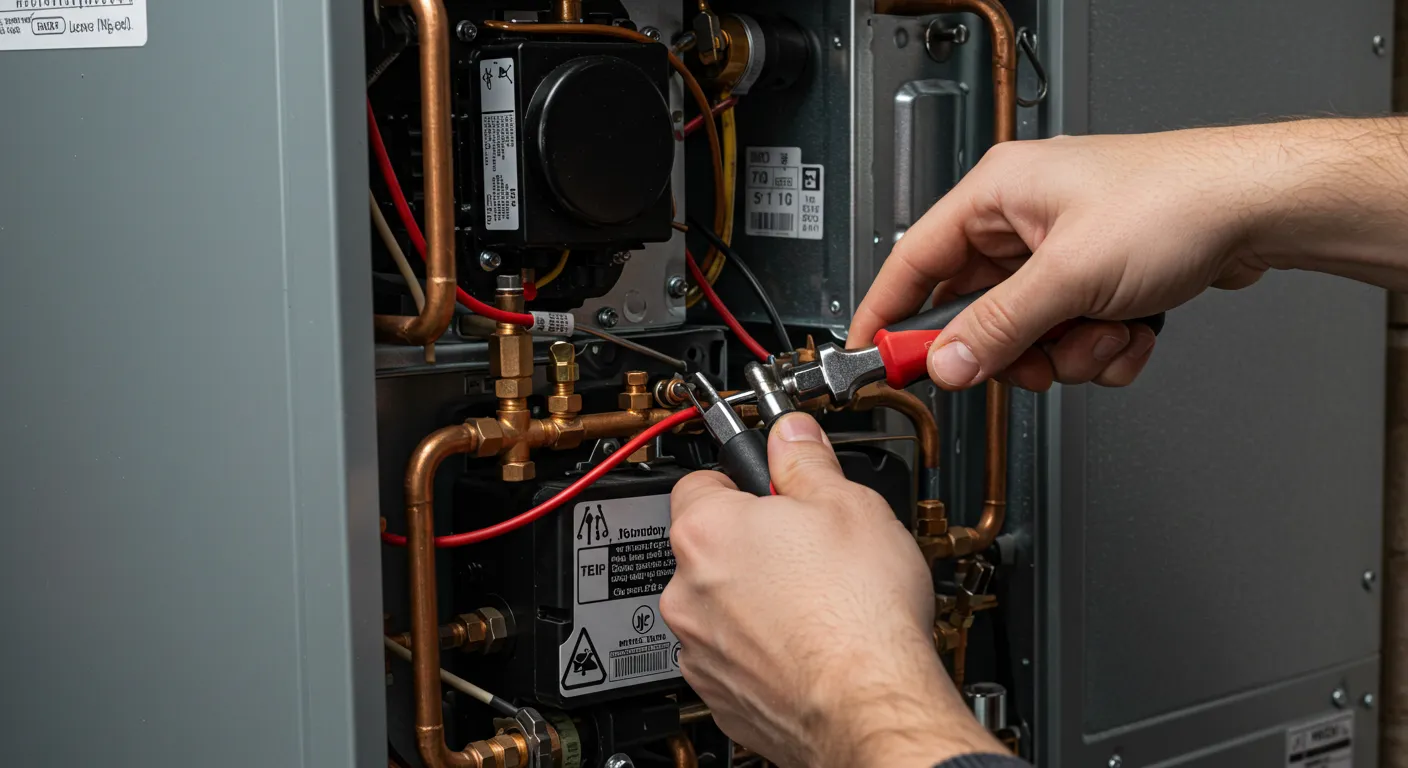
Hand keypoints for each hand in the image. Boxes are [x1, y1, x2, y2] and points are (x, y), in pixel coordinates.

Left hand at [662, 413, 1002, 767]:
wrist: (870, 704)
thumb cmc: (860, 613)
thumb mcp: (849, 504)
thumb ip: (806, 460)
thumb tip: (793, 434)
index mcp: (707, 531)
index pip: (699, 480)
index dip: (742, 478)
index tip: (769, 483)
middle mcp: (687, 592)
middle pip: (709, 547)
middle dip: (752, 543)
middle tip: (808, 546)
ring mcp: (699, 649)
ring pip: (719, 605)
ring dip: (753, 599)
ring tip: (815, 601)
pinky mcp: (720, 695)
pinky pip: (732, 657)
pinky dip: (761, 649)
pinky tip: (807, 644)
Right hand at [850, 128, 1278, 391]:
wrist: (1260, 208)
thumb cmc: (1175, 202)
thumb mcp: (1069, 275)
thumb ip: (999, 328)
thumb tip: (948, 362)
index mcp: (998, 195)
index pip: (914, 259)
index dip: (888, 312)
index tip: (872, 355)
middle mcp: (1024, 220)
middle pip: (977, 310)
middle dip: (1014, 347)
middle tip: (1032, 359)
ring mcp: (1062, 250)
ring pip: (1029, 333)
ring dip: (1068, 351)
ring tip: (1105, 331)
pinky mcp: (1098, 277)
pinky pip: (1071, 335)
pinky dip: (1101, 346)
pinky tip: (1131, 329)